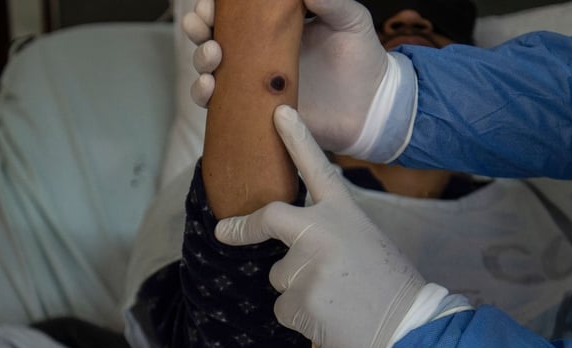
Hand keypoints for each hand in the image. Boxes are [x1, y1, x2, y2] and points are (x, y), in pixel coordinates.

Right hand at [182, 0, 388, 151]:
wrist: (373, 108)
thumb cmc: (362, 59)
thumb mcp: (350, 20)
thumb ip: (330, 1)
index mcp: (275, 26)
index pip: (233, 12)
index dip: (213, 6)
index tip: (210, 5)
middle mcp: (258, 53)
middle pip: (211, 35)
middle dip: (198, 27)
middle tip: (204, 26)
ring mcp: (255, 83)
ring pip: (209, 68)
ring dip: (200, 58)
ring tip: (213, 56)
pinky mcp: (258, 113)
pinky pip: (221, 105)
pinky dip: (206, 95)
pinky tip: (210, 88)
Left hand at [214, 105, 432, 347]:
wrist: (408, 328)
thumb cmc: (391, 286)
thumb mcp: (366, 242)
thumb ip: (331, 233)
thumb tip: (295, 247)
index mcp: (345, 213)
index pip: (317, 168)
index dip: (297, 139)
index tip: (279, 114)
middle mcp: (321, 231)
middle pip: (269, 217)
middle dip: (242, 227)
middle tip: (225, 231)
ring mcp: (306, 265)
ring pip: (279, 275)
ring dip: (298, 289)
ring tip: (335, 300)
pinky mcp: (297, 300)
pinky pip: (283, 307)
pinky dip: (300, 316)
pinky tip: (329, 319)